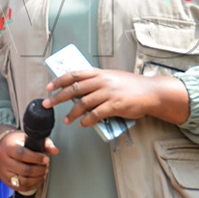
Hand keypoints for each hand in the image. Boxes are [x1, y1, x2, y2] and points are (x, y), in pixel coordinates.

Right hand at [0, 130, 56, 194]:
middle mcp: (4, 161)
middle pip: (24, 170)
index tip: (46, 159)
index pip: (22, 154)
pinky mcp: (7, 181)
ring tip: (43, 173)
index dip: (36, 158)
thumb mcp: (29, 138)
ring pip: (23, 181)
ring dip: (37, 179)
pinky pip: (22, 187)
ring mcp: (4, 173)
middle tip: (46, 166)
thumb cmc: (17, 143)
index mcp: (8, 147)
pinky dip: (33, 185)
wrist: (3, 148)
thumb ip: (44, 143)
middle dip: (39, 170)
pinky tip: (38, 179)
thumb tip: (54, 150)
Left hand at [44, 69, 188, 126]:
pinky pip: (96, 114)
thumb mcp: (112, 77)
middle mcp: (102, 81)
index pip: (74, 74)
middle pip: (74, 89)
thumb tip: (79, 88)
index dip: (59, 80)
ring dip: (72, 113)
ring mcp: (109, 93)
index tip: (48, 87)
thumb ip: (96, 81)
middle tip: (48, 104)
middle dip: (58, 97)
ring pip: (83, 103)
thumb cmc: (131, 86)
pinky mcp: (116, 105)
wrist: (151, 92)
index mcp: (99, 73)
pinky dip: (87, 120)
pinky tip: (83, 124)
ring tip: (66, 120)